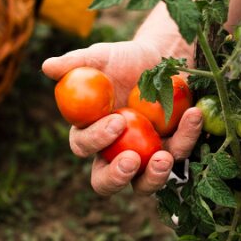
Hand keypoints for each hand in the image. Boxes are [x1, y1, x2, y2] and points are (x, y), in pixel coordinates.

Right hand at [42, 41, 202, 195]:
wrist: (161, 57)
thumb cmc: (124, 60)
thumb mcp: (102, 56)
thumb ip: (76, 62)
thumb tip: (47, 67)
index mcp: (90, 133)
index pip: (84, 146)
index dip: (95, 139)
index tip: (116, 122)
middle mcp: (114, 152)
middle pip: (106, 181)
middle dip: (116, 177)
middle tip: (131, 161)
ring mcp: (145, 157)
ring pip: (144, 184)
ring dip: (154, 176)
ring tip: (164, 158)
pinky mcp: (173, 150)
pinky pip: (180, 152)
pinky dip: (187, 136)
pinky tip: (193, 115)